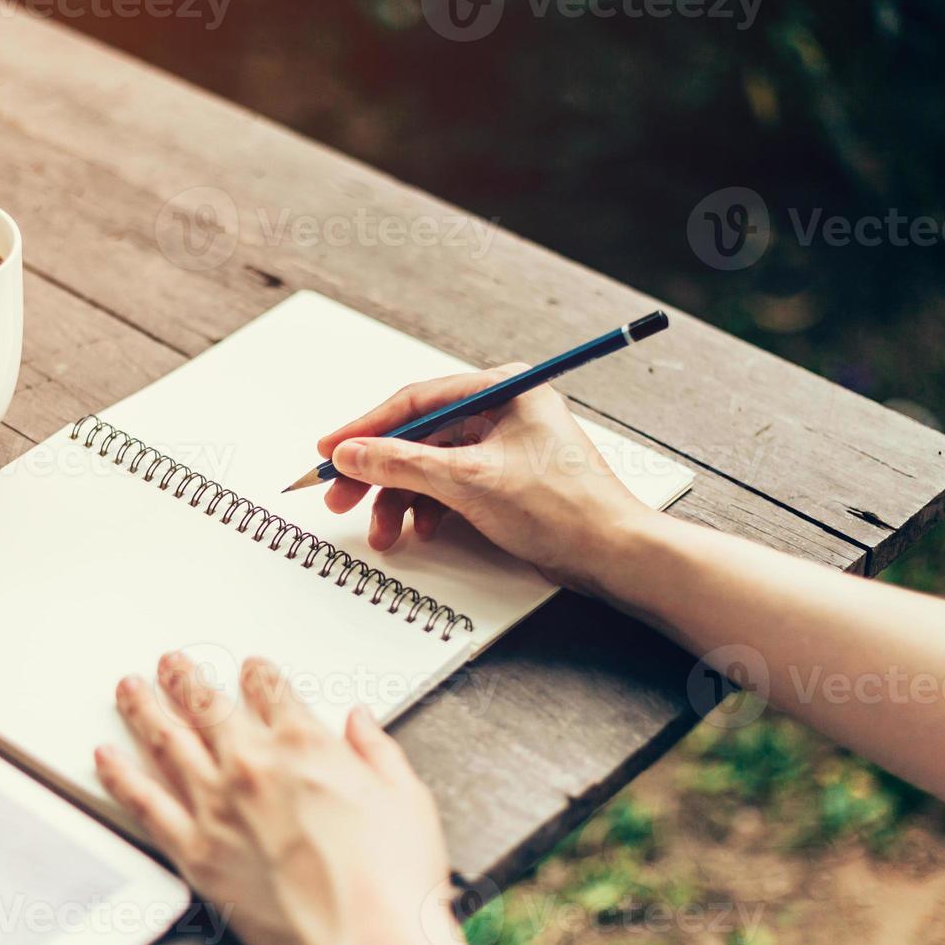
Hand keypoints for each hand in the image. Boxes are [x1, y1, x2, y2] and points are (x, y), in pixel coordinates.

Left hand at [95, 653, 477, 944]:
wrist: (368, 941)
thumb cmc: (391, 881)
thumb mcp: (406, 797)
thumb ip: (377, 751)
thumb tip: (361, 725)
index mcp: (305, 744)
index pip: (269, 690)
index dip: (256, 674)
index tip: (250, 670)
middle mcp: (253, 766)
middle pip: (207, 706)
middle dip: (186, 679)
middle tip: (172, 665)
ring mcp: (217, 807)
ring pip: (167, 741)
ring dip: (146, 708)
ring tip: (131, 689)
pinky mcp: (196, 853)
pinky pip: (144, 803)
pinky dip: (121, 775)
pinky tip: (107, 758)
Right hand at [318, 364, 660, 593]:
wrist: (613, 555)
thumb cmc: (563, 508)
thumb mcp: (468, 482)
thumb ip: (401, 463)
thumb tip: (351, 453)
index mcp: (502, 389)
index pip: (415, 401)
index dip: (366, 428)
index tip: (330, 450)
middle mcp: (503, 410)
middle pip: (419, 435)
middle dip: (379, 472)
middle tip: (342, 498)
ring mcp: (505, 445)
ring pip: (431, 466)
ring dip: (401, 498)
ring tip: (383, 532)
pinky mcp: (507, 478)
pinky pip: (451, 486)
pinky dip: (429, 508)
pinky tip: (420, 530)